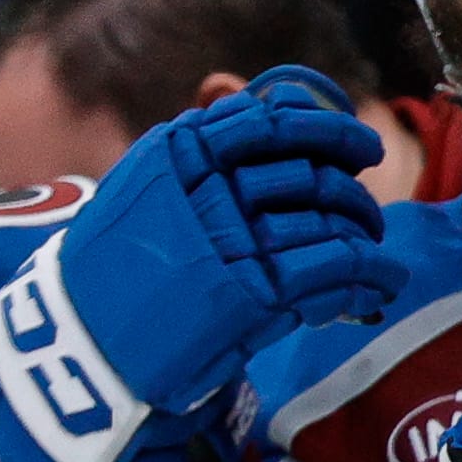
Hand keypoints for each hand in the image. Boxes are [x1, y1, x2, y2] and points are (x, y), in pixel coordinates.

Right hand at [0, 65, 405, 461]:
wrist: (78, 347)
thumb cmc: (114, 275)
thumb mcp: (145, 196)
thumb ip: (203, 159)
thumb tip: (283, 114)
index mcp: (176, 152)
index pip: (270, 121)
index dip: (328, 130)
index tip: (362, 146)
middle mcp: (204, 187)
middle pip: (309, 174)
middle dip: (350, 193)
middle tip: (367, 213)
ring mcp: (229, 239)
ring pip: (329, 220)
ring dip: (365, 236)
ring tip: (376, 255)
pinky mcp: (254, 294)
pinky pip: (337, 267)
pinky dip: (372, 273)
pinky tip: (383, 283)